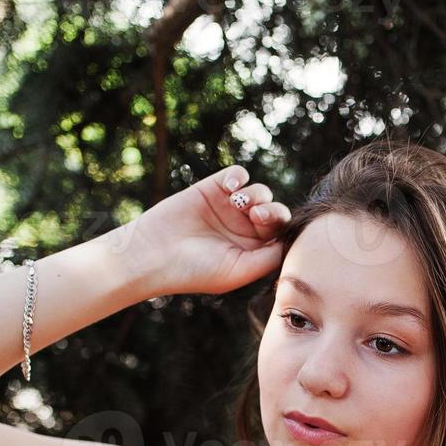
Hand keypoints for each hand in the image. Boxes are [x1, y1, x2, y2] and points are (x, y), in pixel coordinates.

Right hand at [109, 165, 291, 298]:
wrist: (154, 255)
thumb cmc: (196, 271)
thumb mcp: (239, 270)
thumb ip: (269, 257)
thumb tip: (291, 240)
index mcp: (254, 251)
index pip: (281, 234)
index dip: (283, 228)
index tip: (269, 232)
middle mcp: (245, 229)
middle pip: (274, 211)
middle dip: (272, 211)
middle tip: (256, 216)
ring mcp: (229, 208)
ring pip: (260, 192)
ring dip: (256, 195)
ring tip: (239, 204)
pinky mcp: (212, 189)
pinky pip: (237, 174)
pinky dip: (239, 177)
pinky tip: (230, 188)